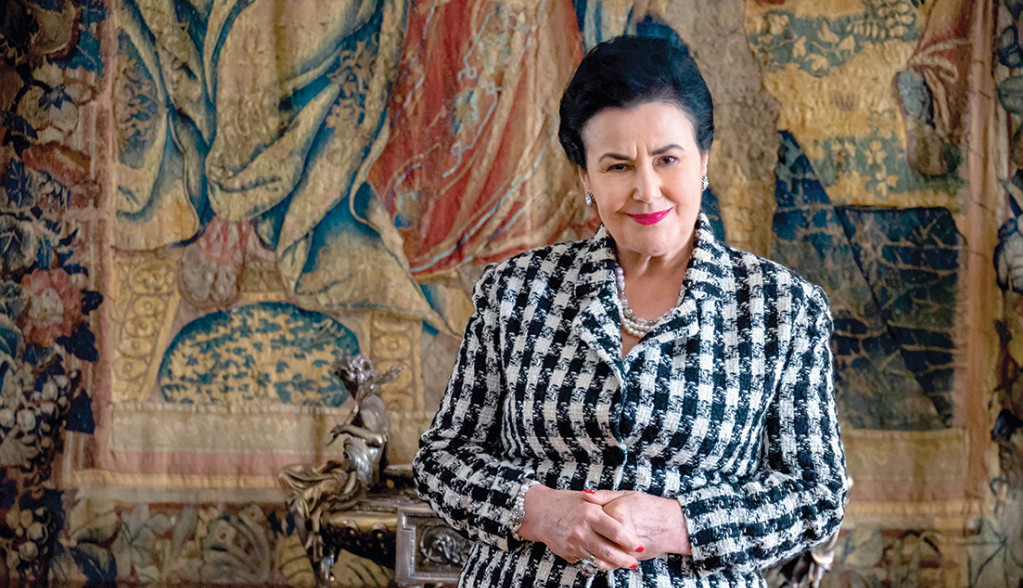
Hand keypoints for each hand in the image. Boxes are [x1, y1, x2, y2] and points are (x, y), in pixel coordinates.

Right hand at [516, 485, 643, 571]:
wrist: (539, 511)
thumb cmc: (566, 503)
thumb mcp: (587, 499)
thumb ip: (606, 506)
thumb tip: (627, 518)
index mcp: (590, 513)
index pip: (615, 531)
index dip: (629, 541)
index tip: (639, 545)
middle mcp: (582, 530)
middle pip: (608, 551)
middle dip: (624, 559)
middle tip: (634, 562)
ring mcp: (574, 543)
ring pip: (598, 559)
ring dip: (610, 561)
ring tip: (622, 561)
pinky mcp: (567, 553)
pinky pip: (586, 559)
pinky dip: (594, 559)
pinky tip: (599, 555)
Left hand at [581, 490, 691, 558]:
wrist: (673, 524)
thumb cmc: (650, 507)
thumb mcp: (627, 495)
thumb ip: (604, 496)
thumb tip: (584, 495)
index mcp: (615, 511)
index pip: (590, 517)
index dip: (587, 518)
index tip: (586, 517)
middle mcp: (619, 530)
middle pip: (593, 535)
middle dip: (588, 535)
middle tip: (587, 531)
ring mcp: (625, 546)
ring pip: (600, 550)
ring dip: (594, 548)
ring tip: (595, 541)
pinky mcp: (630, 557)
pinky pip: (611, 562)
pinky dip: (604, 560)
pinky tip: (604, 552)